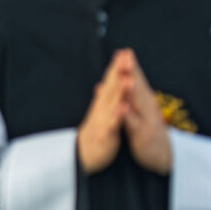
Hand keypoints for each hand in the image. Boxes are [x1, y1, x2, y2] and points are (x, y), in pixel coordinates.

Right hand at [77, 50, 134, 173]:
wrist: (83, 157)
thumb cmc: (95, 134)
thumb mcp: (99, 114)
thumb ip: (102, 99)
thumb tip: (102, 84)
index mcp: (104, 104)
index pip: (111, 82)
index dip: (117, 67)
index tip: (124, 51)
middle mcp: (103, 109)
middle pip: (111, 87)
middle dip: (118, 71)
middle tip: (125, 55)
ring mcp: (104, 121)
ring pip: (113, 104)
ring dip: (120, 91)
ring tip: (127, 78)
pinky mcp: (106, 135)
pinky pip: (113, 124)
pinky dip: (118, 115)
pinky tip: (124, 106)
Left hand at [122, 53, 172, 174]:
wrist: (161, 156)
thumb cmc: (147, 132)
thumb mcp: (137, 112)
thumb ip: (127, 97)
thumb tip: (111, 82)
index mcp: (143, 101)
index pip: (136, 80)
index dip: (130, 65)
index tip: (124, 51)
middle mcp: (147, 107)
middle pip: (138, 86)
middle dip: (132, 70)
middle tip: (127, 55)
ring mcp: (146, 120)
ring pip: (138, 102)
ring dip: (132, 89)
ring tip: (127, 77)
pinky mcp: (143, 134)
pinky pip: (134, 123)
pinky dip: (129, 115)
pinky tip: (124, 107)